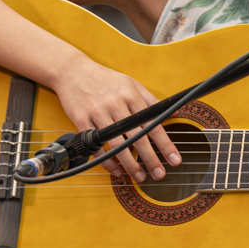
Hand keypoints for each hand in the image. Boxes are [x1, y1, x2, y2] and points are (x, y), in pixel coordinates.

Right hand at [51, 58, 179, 180]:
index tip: (175, 160)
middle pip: (137, 137)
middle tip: (159, 175)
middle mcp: (117, 105)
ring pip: (117, 144)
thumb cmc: (106, 79)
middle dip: (150, 159)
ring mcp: (99, 113)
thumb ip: (152, 100)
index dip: (165, 144)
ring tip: (139, 176)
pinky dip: (106, 160)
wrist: (73, 71)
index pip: (153, 123)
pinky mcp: (82, 120)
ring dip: (129, 164)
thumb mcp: (132, 84)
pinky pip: (96, 145)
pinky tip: (116, 169)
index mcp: (132, 96)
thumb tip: (175, 112)